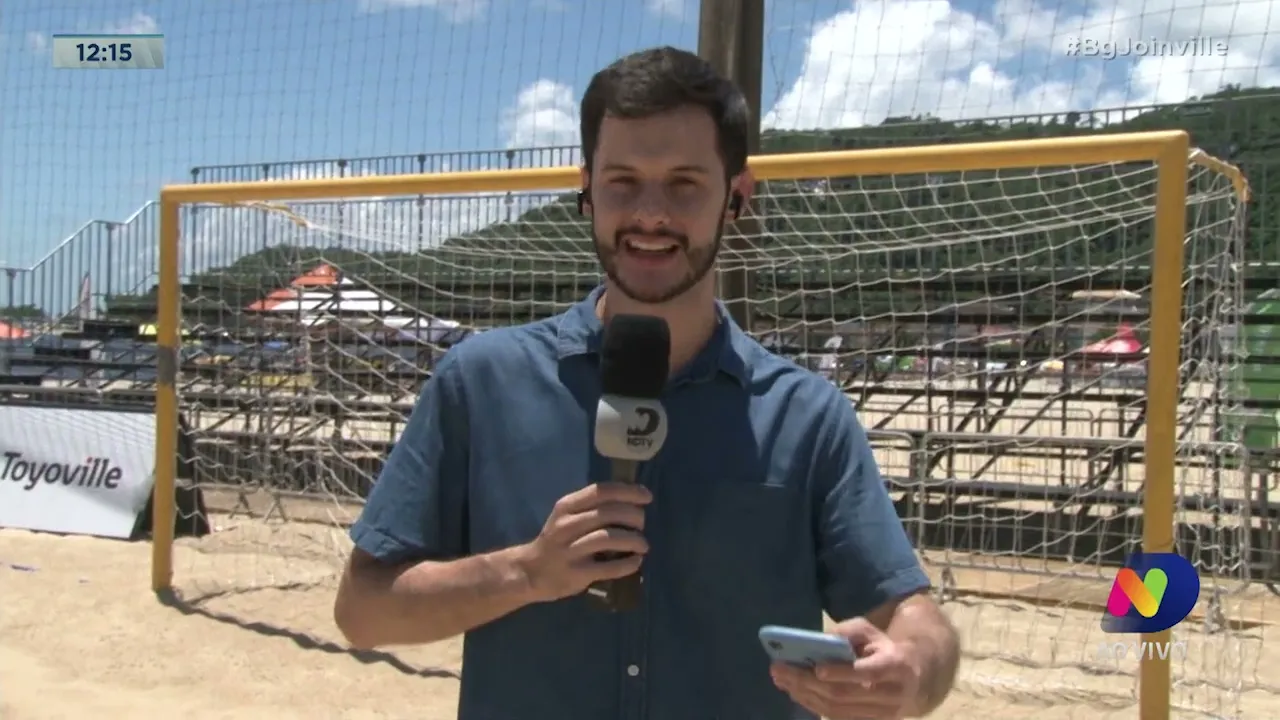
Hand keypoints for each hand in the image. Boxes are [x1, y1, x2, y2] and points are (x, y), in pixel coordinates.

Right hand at [514, 482, 650, 602]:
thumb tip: (632, 501)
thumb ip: (592, 507)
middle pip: (609, 513)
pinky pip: (609, 567)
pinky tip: (636, 562)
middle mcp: (567, 525)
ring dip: (634, 540)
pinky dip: (628, 564)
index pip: (601, 491)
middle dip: (634, 516)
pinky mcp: (576, 573)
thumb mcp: (567, 517)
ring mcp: (570, 550)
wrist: (530, 571)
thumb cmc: (557, 541)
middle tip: (642, 524)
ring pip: (609, 538)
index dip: (628, 491)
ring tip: (643, 545)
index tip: (647, 496)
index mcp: (567, 506)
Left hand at [770, 618, 921, 718]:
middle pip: (845, 694)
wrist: (913, 679)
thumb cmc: (883, 649)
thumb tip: (822, 640)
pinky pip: (837, 718)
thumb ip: (849, 631)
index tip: (817, 668)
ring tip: (781, 680)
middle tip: (780, 670)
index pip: (868, 673)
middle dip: (809, 682)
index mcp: (896, 666)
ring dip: (805, 696)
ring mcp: (881, 715)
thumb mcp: (871, 632)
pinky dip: (812, 705)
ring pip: (837, 710)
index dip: (842, 672)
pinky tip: (794, 691)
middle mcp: (891, 695)